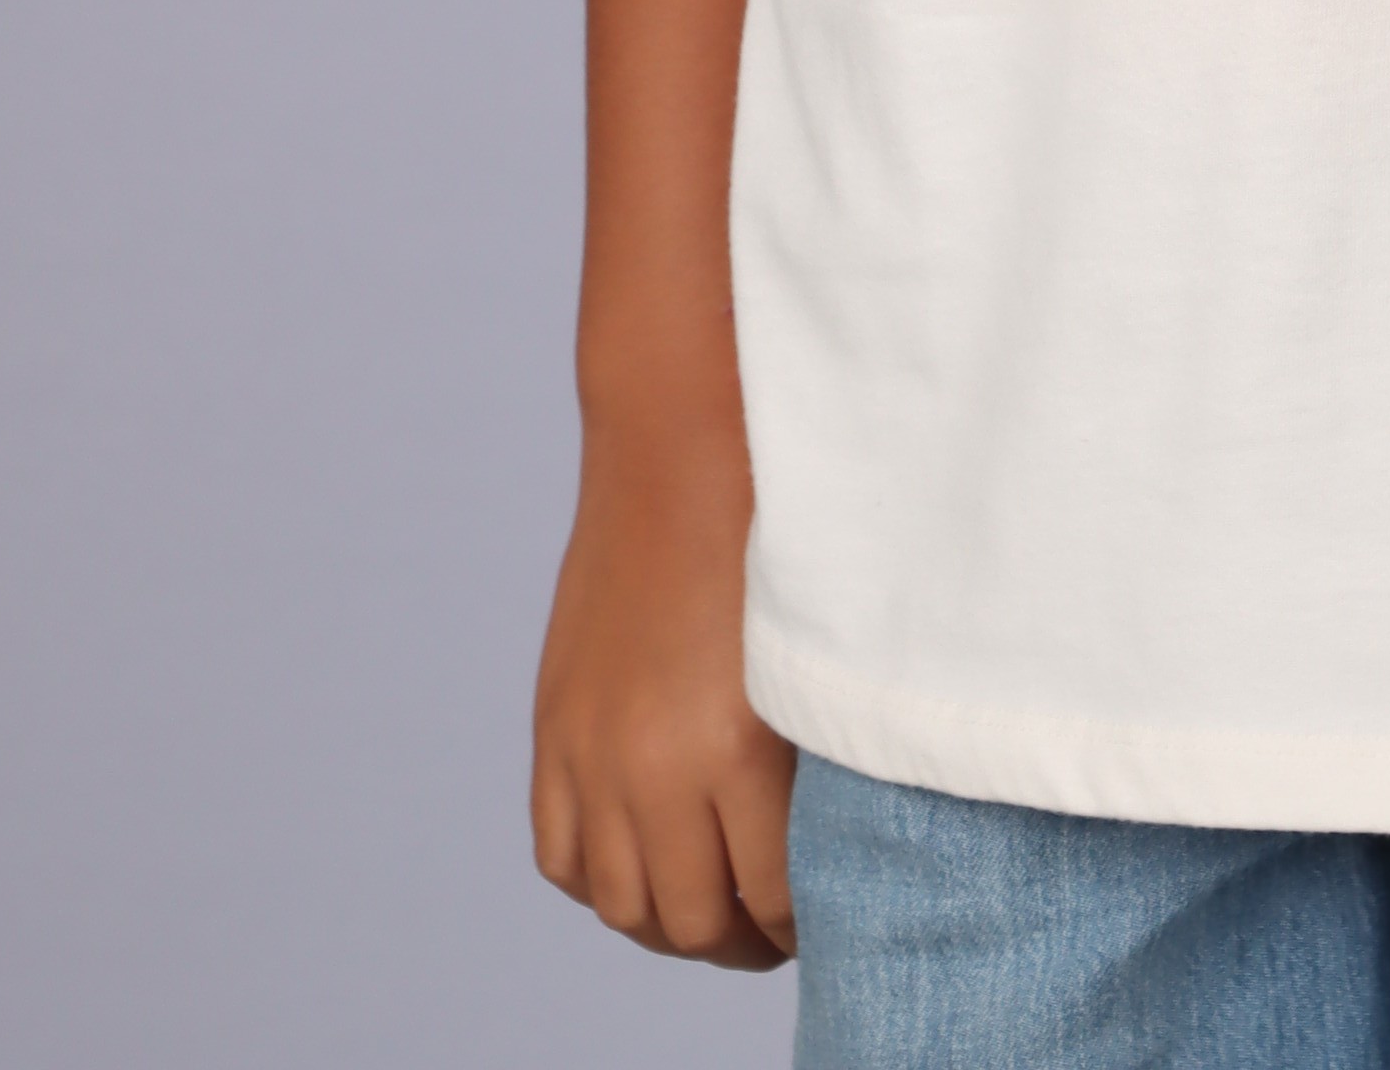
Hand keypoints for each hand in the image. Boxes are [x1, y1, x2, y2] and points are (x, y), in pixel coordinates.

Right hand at [531, 417, 796, 967]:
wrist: (678, 446)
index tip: (830, 918)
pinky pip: (562, 857)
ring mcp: (591, 753)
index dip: (808, 925)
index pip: (773, 898)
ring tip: (715, 910)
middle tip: (778, 930)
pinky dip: (602, 883)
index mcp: (735, 749)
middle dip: (744, 942)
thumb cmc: (777, 532)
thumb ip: (815, 757)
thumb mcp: (813, 655)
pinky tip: (646, 867)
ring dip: (671, 926)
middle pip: (694, 921)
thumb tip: (835, 848)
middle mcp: (652, 767)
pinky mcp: (554, 730)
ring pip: (623, 906)